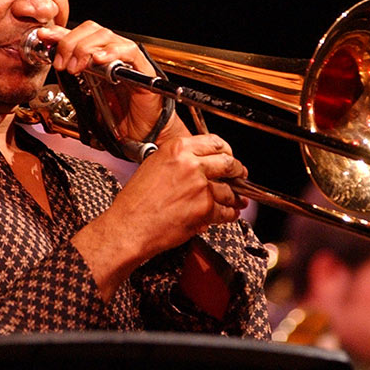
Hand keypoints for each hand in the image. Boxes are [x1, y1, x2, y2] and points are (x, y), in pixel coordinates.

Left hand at [36, 22, 190, 144]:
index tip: (43, 37)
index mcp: (100, 58)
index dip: (61, 34)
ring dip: (85, 48)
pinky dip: (112, 52)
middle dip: (70, 43)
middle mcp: (114, 54)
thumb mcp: (87, 97)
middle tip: (62, 64)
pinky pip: (129, 52)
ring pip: (106, 36)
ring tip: (76, 67)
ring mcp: (128, 60)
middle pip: (92, 30)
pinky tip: (99, 60)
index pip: (80, 35)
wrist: (141, 135)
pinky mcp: (143, 69)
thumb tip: (55, 65)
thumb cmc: (119, 118)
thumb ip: (74, 80)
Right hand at [72, 133, 247, 300]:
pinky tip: (228, 214)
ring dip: (235, 197)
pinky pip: (226, 210)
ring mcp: (200, 186)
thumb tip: (201, 162)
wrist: (129, 227)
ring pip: (230, 190)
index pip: (215, 142)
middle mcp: (191, 164)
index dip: (227, 151)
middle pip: (229, 163)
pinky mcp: (205, 208)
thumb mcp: (154, 166)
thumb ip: (180, 160)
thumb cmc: (135, 202)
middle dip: (238, 172)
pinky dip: (229, 214)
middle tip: (240, 177)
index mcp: (177, 149)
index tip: (229, 157)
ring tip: (236, 200)